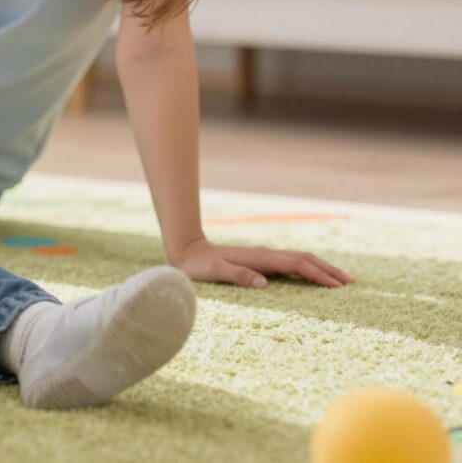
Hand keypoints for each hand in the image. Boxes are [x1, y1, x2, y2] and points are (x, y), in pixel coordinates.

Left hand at [171, 237, 353, 288]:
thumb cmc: (199, 266)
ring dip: (322, 268)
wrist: (187, 251)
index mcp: (260, 258)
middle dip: (329, 270)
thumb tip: (264, 283)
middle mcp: (266, 255)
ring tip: (341, 280)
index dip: (318, 275)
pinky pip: (291, 264)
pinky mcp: (261, 262)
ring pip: (300, 259)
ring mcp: (264, 257)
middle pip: (305, 259)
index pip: (297, 265)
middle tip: (351, 283)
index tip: (337, 286)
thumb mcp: (215, 272)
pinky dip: (308, 269)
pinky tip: (313, 278)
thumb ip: (237, 276)